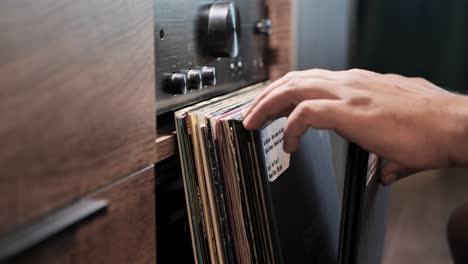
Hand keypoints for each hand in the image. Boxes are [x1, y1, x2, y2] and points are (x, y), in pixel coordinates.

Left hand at [243, 69, 467, 184]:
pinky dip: (290, 129)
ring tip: (252, 122)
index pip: (311, 79)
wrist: (454, 126)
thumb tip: (383, 172)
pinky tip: (289, 145)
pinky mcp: (349, 111)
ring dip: (267, 105)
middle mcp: (350, 82)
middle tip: (251, 112)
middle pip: (294, 79)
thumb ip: (386, 152)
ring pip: (293, 89)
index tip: (272, 106)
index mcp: (359, 83)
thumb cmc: (433, 127)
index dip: (286, 91)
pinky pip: (305, 114)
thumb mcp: (400, 134)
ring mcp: (349, 94)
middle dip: (267, 95)